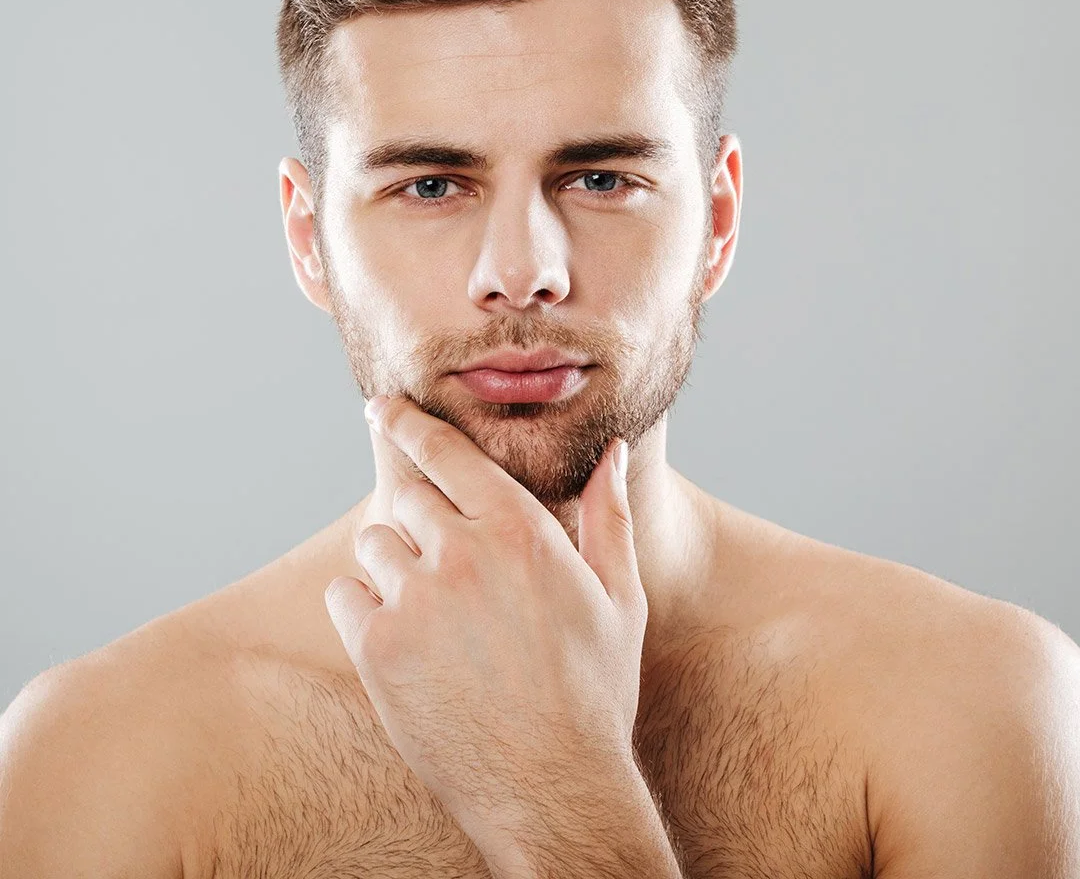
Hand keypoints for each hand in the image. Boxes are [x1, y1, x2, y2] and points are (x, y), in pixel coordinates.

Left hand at [324, 393, 647, 831]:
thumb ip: (608, 514)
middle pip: (408, 495)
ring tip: (433, 611)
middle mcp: (464, 551)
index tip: (381, 406)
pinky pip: (344, 594)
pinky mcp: (379, 648)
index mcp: (520, 529)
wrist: (552, 788)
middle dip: (421, 518)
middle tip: (445, 563)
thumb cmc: (594, 690)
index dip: (408, 421)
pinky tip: (402, 639)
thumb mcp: (619, 597)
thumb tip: (614, 452)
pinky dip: (362, 607)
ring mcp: (417, 599)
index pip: (446, 451)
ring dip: (393, 564)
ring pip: (374, 543)